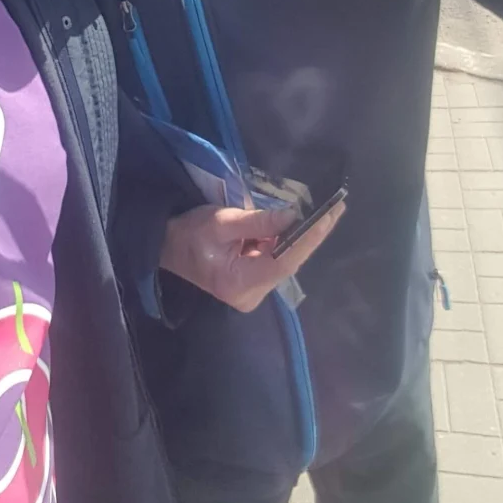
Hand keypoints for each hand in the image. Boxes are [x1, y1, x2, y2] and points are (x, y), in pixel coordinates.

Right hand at [160, 200, 344, 313]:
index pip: (284, 260)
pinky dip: (289, 240)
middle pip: (290, 262)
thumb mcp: (220, 222)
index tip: (330, 215)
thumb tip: (294, 215)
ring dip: (303, 236)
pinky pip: (277, 260)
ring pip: (286, 261)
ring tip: (328, 211)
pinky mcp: (253, 283)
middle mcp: (251, 294)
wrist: (165, 247)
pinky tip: (304, 223)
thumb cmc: (188, 234)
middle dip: (313, 234)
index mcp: (240, 283)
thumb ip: (258, 221)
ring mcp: (253, 291)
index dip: (309, 237)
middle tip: (337, 207)